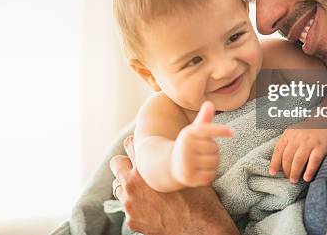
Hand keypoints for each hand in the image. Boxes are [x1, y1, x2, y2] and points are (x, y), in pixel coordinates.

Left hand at [110, 135, 237, 234]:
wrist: (199, 230)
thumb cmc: (198, 197)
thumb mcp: (195, 165)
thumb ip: (198, 132)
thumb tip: (209, 104)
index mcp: (144, 169)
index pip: (129, 145)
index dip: (134, 145)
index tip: (139, 146)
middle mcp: (133, 185)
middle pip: (117, 164)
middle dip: (125, 165)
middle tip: (136, 166)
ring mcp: (130, 205)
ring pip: (118, 188)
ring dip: (127, 187)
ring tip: (141, 188)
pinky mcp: (132, 222)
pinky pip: (126, 208)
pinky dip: (135, 206)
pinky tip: (148, 206)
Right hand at [171, 101, 233, 186]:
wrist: (169, 165)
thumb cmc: (187, 145)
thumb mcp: (193, 131)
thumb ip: (203, 119)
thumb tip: (209, 103)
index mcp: (188, 134)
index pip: (207, 130)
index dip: (221, 130)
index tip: (233, 132)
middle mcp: (186, 147)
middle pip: (215, 148)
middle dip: (212, 150)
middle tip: (201, 152)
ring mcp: (186, 163)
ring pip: (214, 162)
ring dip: (212, 163)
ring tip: (200, 161)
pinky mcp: (189, 178)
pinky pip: (210, 175)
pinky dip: (209, 174)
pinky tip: (199, 171)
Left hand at [269, 126, 326, 182]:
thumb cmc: (308, 130)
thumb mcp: (294, 132)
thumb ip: (287, 144)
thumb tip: (279, 164)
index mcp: (289, 134)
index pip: (278, 150)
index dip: (274, 163)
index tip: (272, 173)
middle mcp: (298, 138)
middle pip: (288, 156)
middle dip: (286, 170)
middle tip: (287, 178)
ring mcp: (310, 142)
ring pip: (298, 160)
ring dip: (295, 172)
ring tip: (294, 180)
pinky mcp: (321, 147)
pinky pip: (314, 161)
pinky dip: (309, 170)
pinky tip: (307, 178)